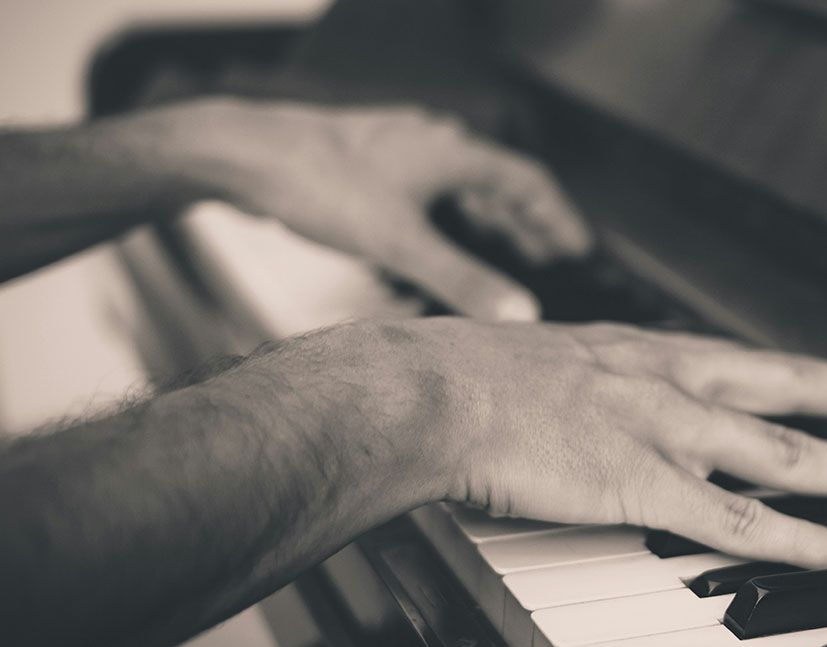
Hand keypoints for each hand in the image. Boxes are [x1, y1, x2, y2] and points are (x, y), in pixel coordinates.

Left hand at [178, 98, 591, 320]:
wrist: (242, 153)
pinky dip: (446, 219)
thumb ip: (462, 282)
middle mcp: (432, 144)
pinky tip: (431, 244)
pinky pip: (427, 192)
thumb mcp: (398, 242)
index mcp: (453, 153)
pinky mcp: (368, 164)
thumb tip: (522, 315)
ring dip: (485, 222)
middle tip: (545, 260)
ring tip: (499, 255)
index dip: (559, 220)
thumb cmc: (316, 182)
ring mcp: (399, 151)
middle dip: (525, 225)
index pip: (530, 183)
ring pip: (460, 187)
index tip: (578, 251)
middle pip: (498, 184)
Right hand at [358, 319, 826, 568]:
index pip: (746, 359)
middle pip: (790, 387)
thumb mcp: (544, 360)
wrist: (431, 391)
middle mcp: (669, 381)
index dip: (805, 369)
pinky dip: (802, 541)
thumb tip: (590, 400)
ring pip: (788, 454)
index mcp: (642, 350)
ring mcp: (664, 431)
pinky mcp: (646, 484)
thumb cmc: (466, 378)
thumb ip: (585, 381)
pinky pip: (742, 521)